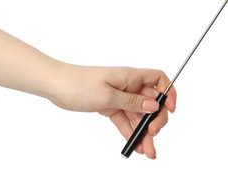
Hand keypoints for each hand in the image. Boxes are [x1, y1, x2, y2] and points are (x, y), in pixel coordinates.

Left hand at [49, 64, 176, 158]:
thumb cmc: (78, 83)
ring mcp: (120, 97)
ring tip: (147, 151)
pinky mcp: (110, 107)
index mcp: (130, 77)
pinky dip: (130, 132)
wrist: (56, 86)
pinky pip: (125, 120)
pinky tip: (134, 145)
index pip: (158, 79)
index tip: (171, 109)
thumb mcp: (108, 95)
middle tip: (153, 134)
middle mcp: (128, 86)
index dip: (168, 92)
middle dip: (156, 119)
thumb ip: (132, 102)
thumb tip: (154, 106)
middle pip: (150, 102)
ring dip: (143, 132)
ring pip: (138, 115)